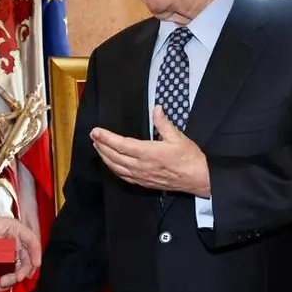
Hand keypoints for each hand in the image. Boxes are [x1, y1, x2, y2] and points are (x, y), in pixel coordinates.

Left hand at [0, 216, 41, 291]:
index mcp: (15, 229)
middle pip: (27, 258)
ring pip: (20, 268)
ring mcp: (12, 253)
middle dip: (21, 272)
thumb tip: (7, 253)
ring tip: (1, 284)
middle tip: (11, 280)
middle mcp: (17, 241)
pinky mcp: (6, 262)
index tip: (35, 264)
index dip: (35, 252)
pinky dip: (7, 281)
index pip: (31, 239)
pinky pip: (11, 273)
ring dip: (13, 279)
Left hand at [90, 106, 209, 195]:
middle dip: (101, 146)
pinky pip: (124, 177)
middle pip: (115, 156)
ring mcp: (142, 176)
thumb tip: (156, 109)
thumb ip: (163, 123)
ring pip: (116, 168)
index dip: (106, 138)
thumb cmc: (189, 158)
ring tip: (98, 148)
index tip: (96, 131)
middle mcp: (142, 166)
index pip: (121, 144)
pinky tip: (110, 164)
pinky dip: (113, 169)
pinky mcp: (144, 183)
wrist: (198, 178)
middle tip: (93, 136)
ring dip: (105, 157)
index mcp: (149, 153)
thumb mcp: (178, 137)